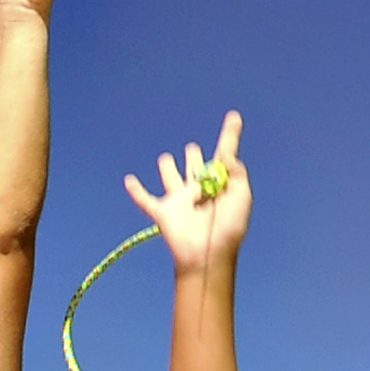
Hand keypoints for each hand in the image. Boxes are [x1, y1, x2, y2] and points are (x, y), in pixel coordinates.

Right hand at [122, 113, 251, 269]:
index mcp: (219, 184)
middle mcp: (199, 188)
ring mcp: (179, 200)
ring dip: (168, 168)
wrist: (207, 254)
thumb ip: (235, 171)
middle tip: (193, 149)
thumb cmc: (229, 229)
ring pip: (170, 177)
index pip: (224, 154)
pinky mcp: (163, 213)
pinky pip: (145, 200)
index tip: (234, 116)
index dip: (229, 135)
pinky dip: (136, 191)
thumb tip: (227, 152)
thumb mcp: (240, 195)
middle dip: (194, 156)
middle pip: (195, 166)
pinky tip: (129, 180)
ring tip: (165, 159)